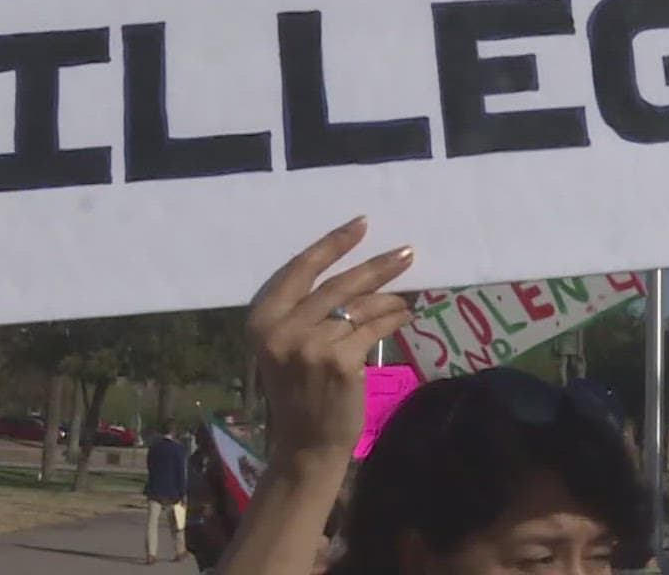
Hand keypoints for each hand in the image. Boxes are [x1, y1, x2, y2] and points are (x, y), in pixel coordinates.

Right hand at [247, 216, 413, 464]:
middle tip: (406, 252)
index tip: (360, 224)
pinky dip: (392, 320)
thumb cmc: (299, 392)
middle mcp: (282, 329)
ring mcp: (311, 345)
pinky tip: (403, 317)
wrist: (306, 444)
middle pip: (338, 284)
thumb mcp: (287, 347)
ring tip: (403, 299)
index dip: (333, 244)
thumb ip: (307, 312)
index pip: (300, 269)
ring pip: (360, 307)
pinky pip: (373, 329)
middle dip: (376, 266)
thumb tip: (357, 274)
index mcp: (262, 319)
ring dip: (388, 300)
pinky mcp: (340, 360)